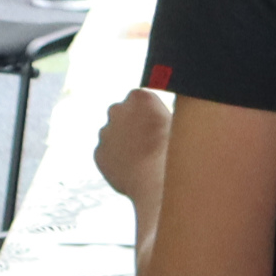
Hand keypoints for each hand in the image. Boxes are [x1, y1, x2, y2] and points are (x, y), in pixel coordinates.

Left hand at [97, 88, 171, 208]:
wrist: (158, 179)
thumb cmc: (175, 150)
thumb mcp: (177, 122)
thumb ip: (162, 115)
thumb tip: (162, 119)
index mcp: (139, 97)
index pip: (140, 99)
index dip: (149, 113)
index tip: (157, 125)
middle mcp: (117, 110)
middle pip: (122, 113)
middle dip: (131, 124)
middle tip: (148, 141)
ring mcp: (105, 132)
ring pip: (113, 134)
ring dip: (123, 143)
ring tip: (143, 159)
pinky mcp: (98, 153)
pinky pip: (107, 154)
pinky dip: (117, 160)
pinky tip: (134, 169)